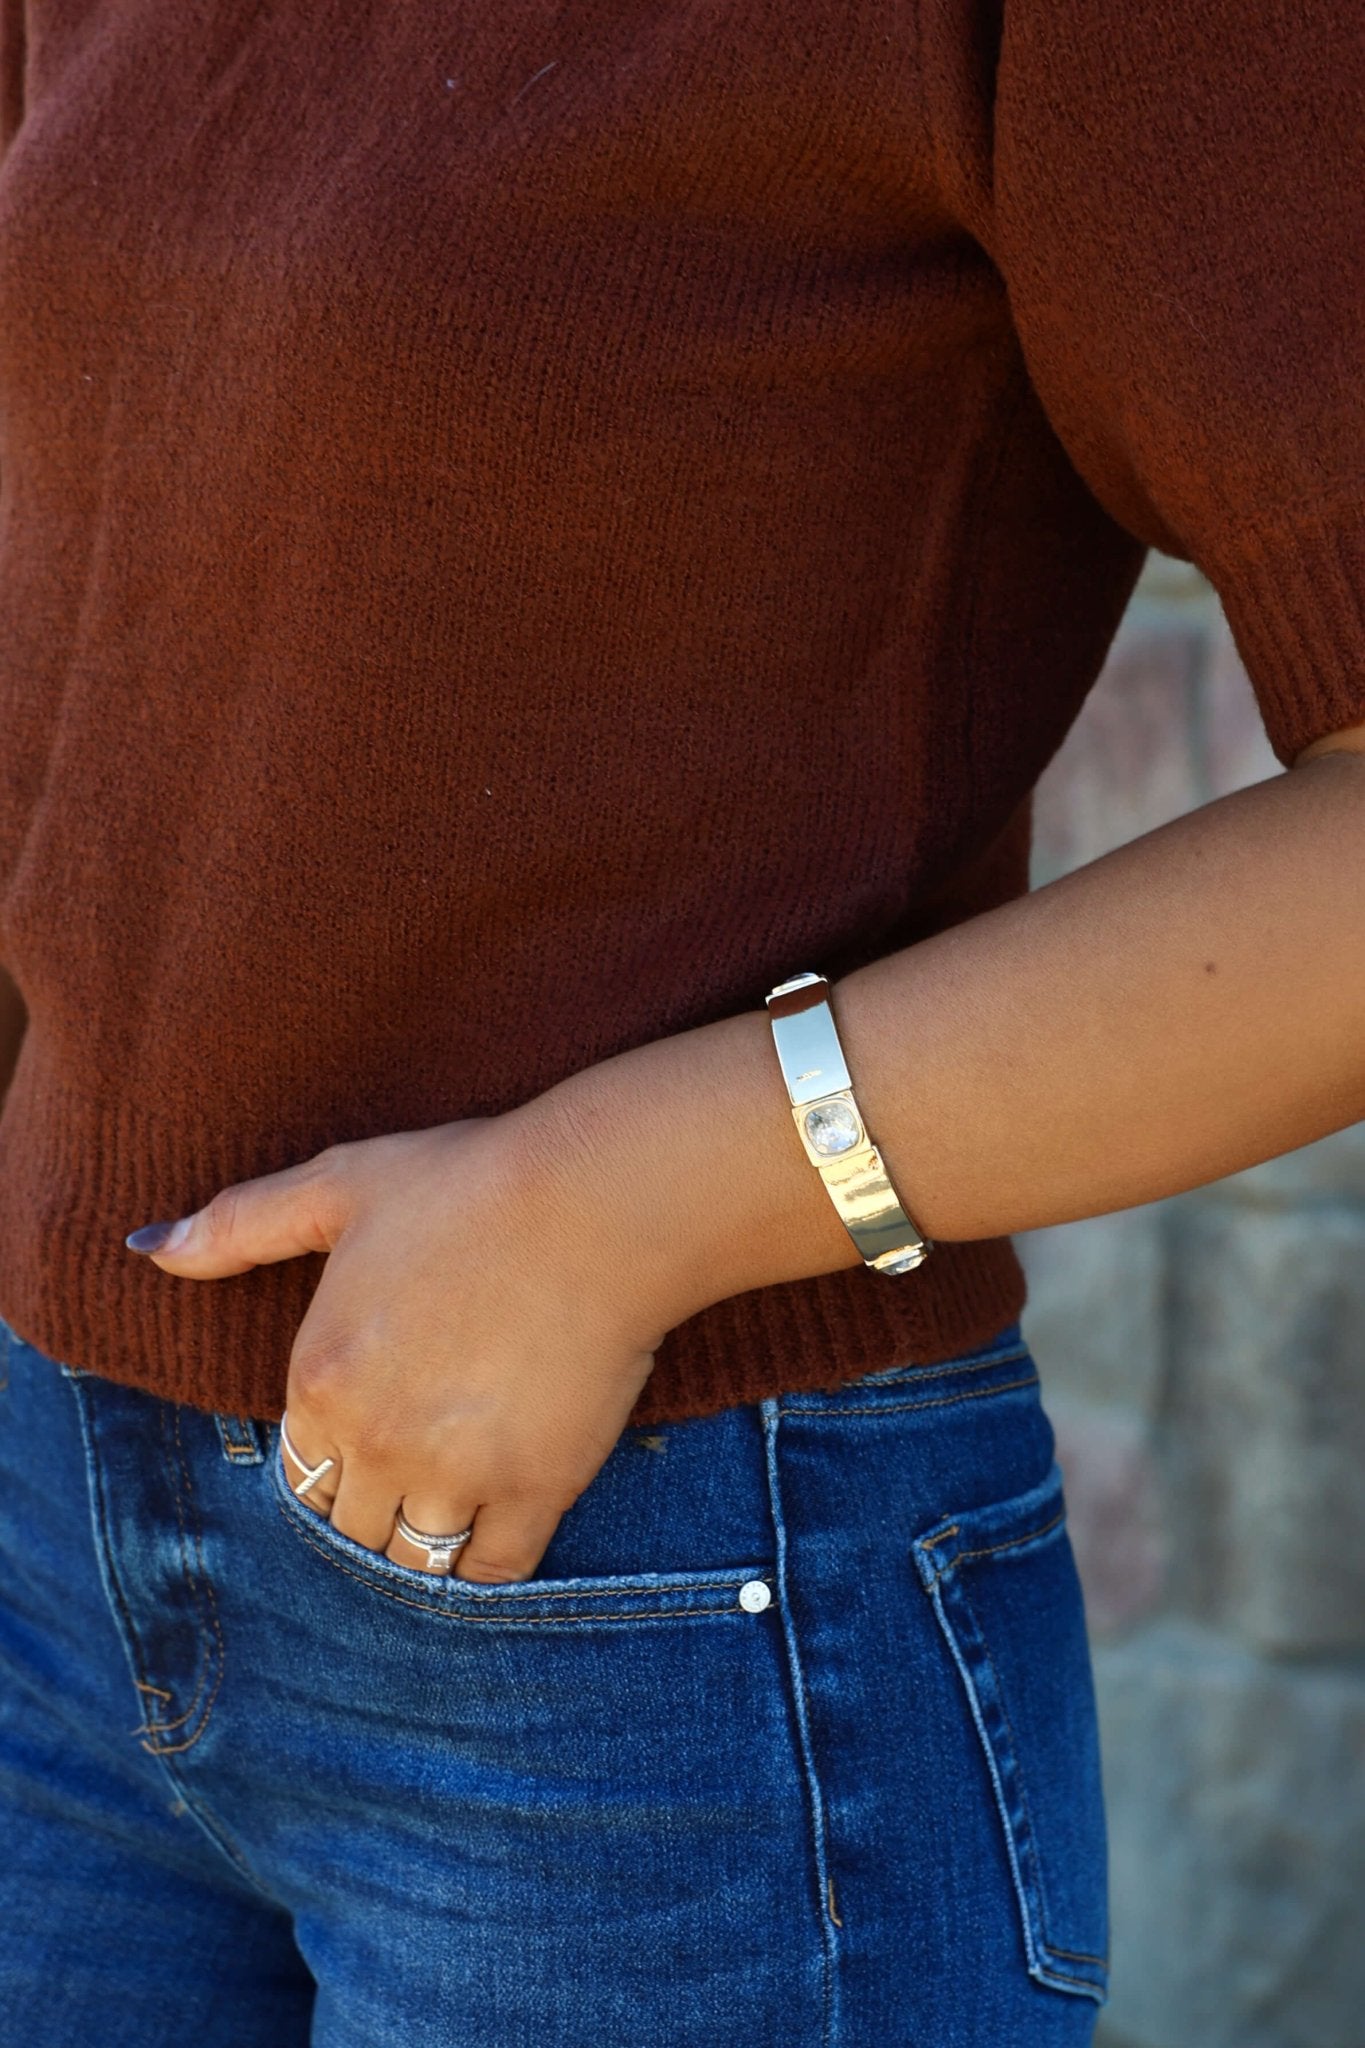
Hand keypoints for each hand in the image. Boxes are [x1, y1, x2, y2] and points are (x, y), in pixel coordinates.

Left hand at [123, 1105, 664, 1581]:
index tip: (376, 1432)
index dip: (335, 1460)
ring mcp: (457, 1472)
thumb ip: (237, 1225)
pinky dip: (492, 1561)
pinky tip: (505, 1522)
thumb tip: (146, 1246)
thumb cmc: (469, 1181)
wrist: (595, 1200)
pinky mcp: (537, 1489)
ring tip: (462, 1495)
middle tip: (423, 1466)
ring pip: (417, 1558)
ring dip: (430, 1537)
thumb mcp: (339, 1185)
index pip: (299, 1475)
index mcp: (318, 1380)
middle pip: (352, 1528)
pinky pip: (495, 1570)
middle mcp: (375, 1441)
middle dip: (378, 1505)